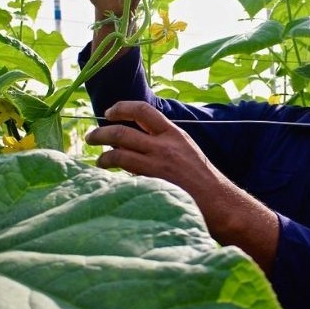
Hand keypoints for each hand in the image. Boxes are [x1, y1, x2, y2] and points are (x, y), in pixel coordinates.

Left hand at [84, 101, 215, 197]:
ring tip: (97, 159)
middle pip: (122, 132)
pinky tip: (108, 174)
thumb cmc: (201, 177)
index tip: (109, 112)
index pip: (143, 110)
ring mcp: (157, 164)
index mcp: (174, 133)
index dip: (121, 108)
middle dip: (101, 133)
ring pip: (118, 152)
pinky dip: (113, 170)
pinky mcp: (153, 181)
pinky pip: (125, 172)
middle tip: (91, 137)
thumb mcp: (185, 148)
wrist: (218, 201)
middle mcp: (164, 145)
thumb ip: (164, 140)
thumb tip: (137, 137)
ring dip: (102, 155)